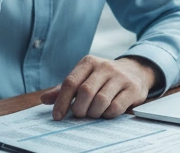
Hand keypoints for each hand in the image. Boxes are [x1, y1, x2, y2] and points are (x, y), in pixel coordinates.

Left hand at [40, 56, 158, 119]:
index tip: (57, 116)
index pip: (71, 82)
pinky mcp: (132, 89)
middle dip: (79, 109)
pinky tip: (106, 113)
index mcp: (89, 62)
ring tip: (93, 114)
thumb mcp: (84, 77)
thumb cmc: (103, 78)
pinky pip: (116, 107)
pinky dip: (107, 114)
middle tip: (79, 115)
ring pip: (101, 100)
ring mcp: (120, 77)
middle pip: (85, 91)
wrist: (136, 71)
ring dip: (93, 113)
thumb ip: (65, 89)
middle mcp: (104, 66)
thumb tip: (43, 99)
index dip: (62, 101)